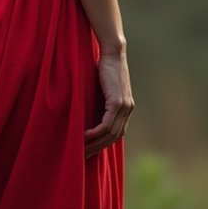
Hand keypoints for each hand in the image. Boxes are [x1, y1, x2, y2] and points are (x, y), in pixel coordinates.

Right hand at [84, 44, 133, 158]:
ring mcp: (125, 107)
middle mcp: (128, 109)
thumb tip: (87, 110)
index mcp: (126, 107)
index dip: (103, 144)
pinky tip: (83, 137)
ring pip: (110, 134)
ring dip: (94, 144)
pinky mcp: (117, 102)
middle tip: (82, 156)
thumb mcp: (103, 87)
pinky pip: (106, 125)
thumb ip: (100, 100)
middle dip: (98, 148)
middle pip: (114, 137)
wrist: (113, 52)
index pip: (116, 133)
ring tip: (79, 149)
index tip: (89, 151)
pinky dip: (95, 133)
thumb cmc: (104, 66)